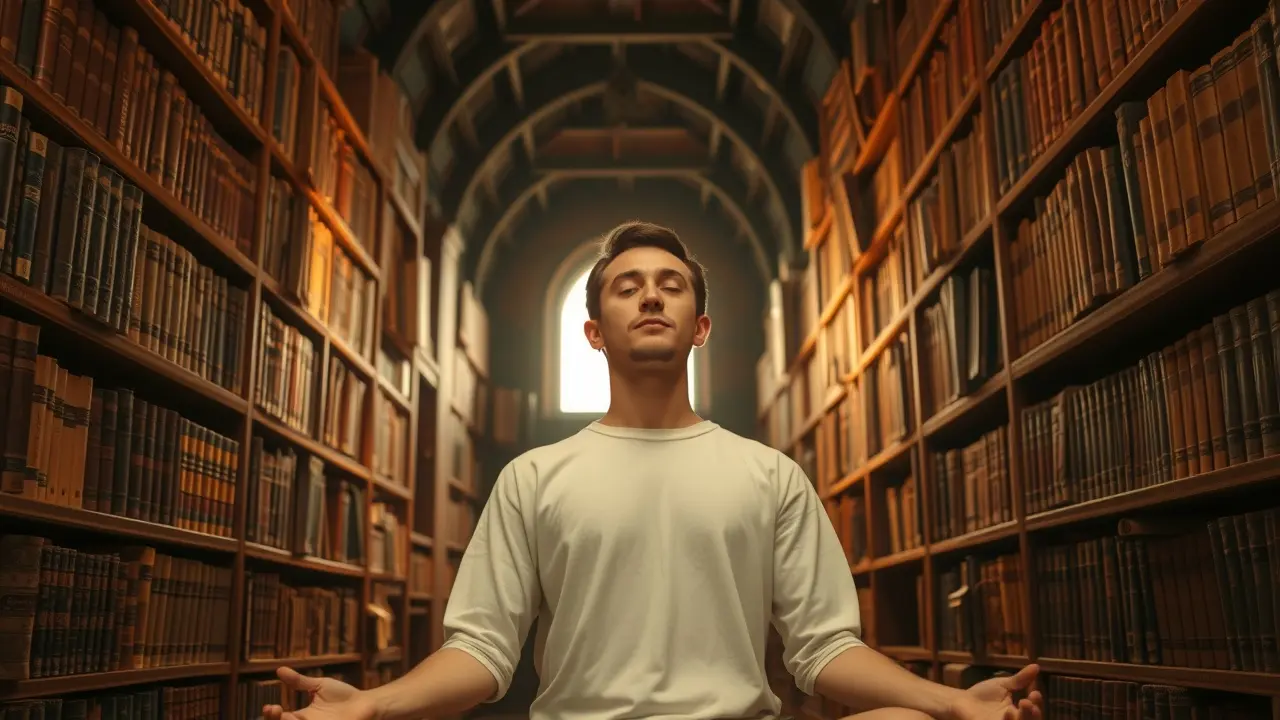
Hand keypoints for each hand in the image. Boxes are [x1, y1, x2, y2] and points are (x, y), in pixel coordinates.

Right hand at [262, 666, 379, 719]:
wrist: (367, 703)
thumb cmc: (343, 696)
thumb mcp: (318, 686)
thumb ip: (299, 681)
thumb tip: (279, 669)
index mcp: (302, 717)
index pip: (281, 718)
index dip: (272, 715)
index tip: (270, 707)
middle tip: (275, 711)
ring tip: (286, 717)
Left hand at [947, 663, 1043, 719]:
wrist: (961, 700)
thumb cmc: (983, 694)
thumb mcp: (1004, 685)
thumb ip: (1020, 679)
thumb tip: (1036, 666)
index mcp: (1018, 712)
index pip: (1032, 710)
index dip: (1036, 703)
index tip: (1035, 692)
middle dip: (1033, 713)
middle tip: (1028, 701)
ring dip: (1024, 717)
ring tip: (1022, 703)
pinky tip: (1008, 712)